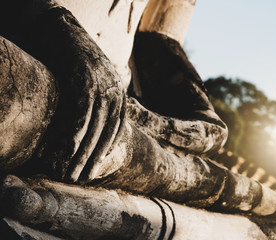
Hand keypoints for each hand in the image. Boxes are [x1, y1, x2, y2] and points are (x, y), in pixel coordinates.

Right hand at [29, 6, 125, 181]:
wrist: (65, 31)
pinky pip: (82, 109)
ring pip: (96, 125)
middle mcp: (114, 91)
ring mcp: (101, 84)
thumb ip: (99, 104)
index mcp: (119, 95)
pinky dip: (77, 129)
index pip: (117, 129)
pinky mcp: (84, 77)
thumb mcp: (95, 84)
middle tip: (83, 177)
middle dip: (95, 157)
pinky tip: (69, 148)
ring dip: (84, 150)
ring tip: (74, 170)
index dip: (107, 151)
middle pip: (108, 131)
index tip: (96, 168)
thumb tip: (94, 127)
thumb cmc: (78, 62)